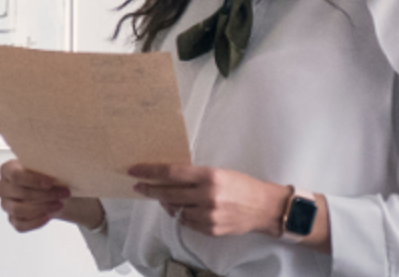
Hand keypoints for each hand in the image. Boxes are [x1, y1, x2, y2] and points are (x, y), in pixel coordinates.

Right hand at [0, 159, 103, 232]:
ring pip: (18, 210)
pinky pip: (20, 224)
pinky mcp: (13, 219)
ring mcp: (6, 204)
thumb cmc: (46, 175)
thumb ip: (46, 162)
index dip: (34, 180)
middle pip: (20, 193)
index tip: (52, 182)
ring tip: (59, 204)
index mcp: (7, 170)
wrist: (51, 190)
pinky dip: (36, 222)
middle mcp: (3, 187)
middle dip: (45, 195)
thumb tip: (62, 157)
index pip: (15, 175)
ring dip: (42, 208)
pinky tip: (49, 215)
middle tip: (63, 193)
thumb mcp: (46, 165)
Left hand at [130, 164, 288, 237]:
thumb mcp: (218, 172)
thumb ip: (193, 175)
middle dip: (149, 189)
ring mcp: (208, 215)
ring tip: (164, 197)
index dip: (150, 171)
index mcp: (209, 176)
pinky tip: (182, 209)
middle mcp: (207, 196)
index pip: (171, 172)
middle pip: (168, 193)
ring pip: (175, 209)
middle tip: (139, 186)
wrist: (264, 208)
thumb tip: (166, 176)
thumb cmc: (241, 185)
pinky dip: (181, 215)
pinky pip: (186, 222)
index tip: (134, 170)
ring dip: (166, 203)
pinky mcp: (210, 229)